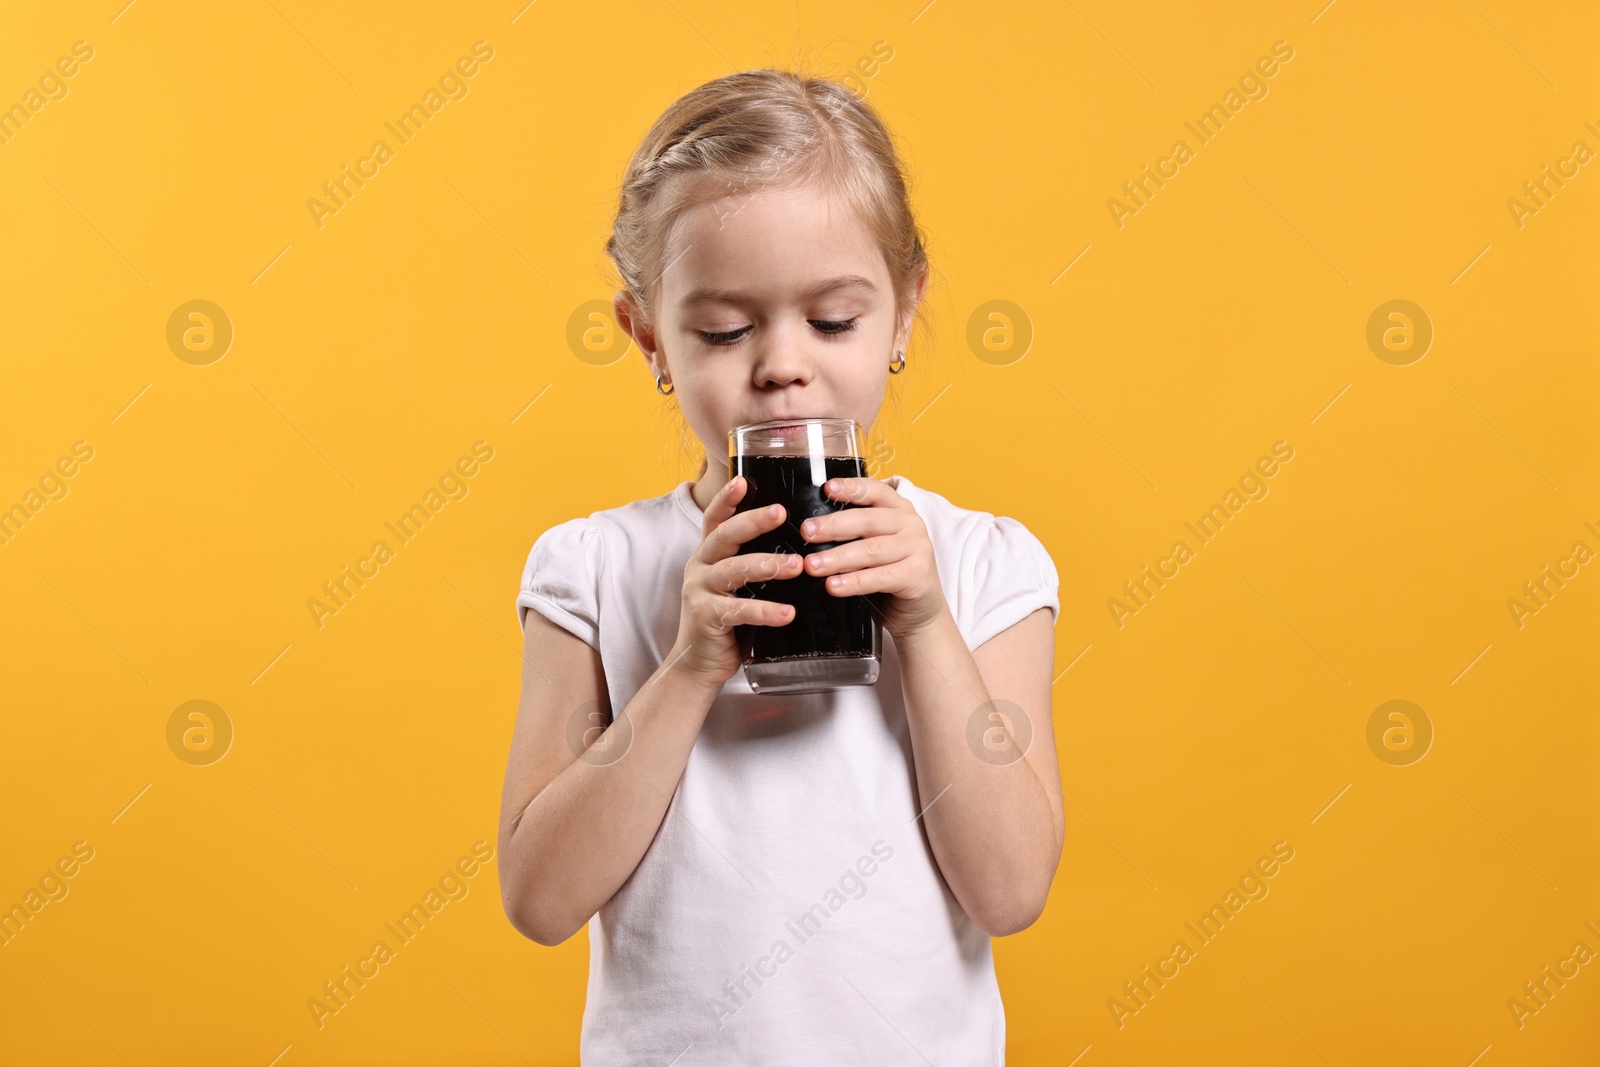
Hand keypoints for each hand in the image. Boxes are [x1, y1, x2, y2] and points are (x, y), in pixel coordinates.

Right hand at [664, 476, 803, 688]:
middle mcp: (700, 566)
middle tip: (782, 512)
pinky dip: (765, 611)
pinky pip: (739, 610)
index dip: (727, 498)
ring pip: (733, 570)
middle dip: (753, 521)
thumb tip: (802, 546)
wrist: (699, 663)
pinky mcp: (706, 617)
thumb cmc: (727, 620)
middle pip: (725, 536)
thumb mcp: (738, 586)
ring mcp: (700, 591)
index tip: (744, 480)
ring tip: (797, 565)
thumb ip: (755, 564)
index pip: (715, 518)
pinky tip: (788, 613)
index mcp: (709, 554)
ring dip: (767, 565)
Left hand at [797, 477, 950, 638]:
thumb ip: (852, 533)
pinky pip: (881, 577)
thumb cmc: (889, 572)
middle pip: (867, 521)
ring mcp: (917, 548)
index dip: (851, 488)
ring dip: (838, 558)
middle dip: (833, 526)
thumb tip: (811, 530)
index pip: (874, 491)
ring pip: (871, 550)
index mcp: (898, 508)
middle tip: (807, 532)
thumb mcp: (872, 545)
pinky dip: (854, 582)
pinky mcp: (918, 575)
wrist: (919, 609)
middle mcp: (910, 523)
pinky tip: (834, 585)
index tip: (827, 489)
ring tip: (813, 565)